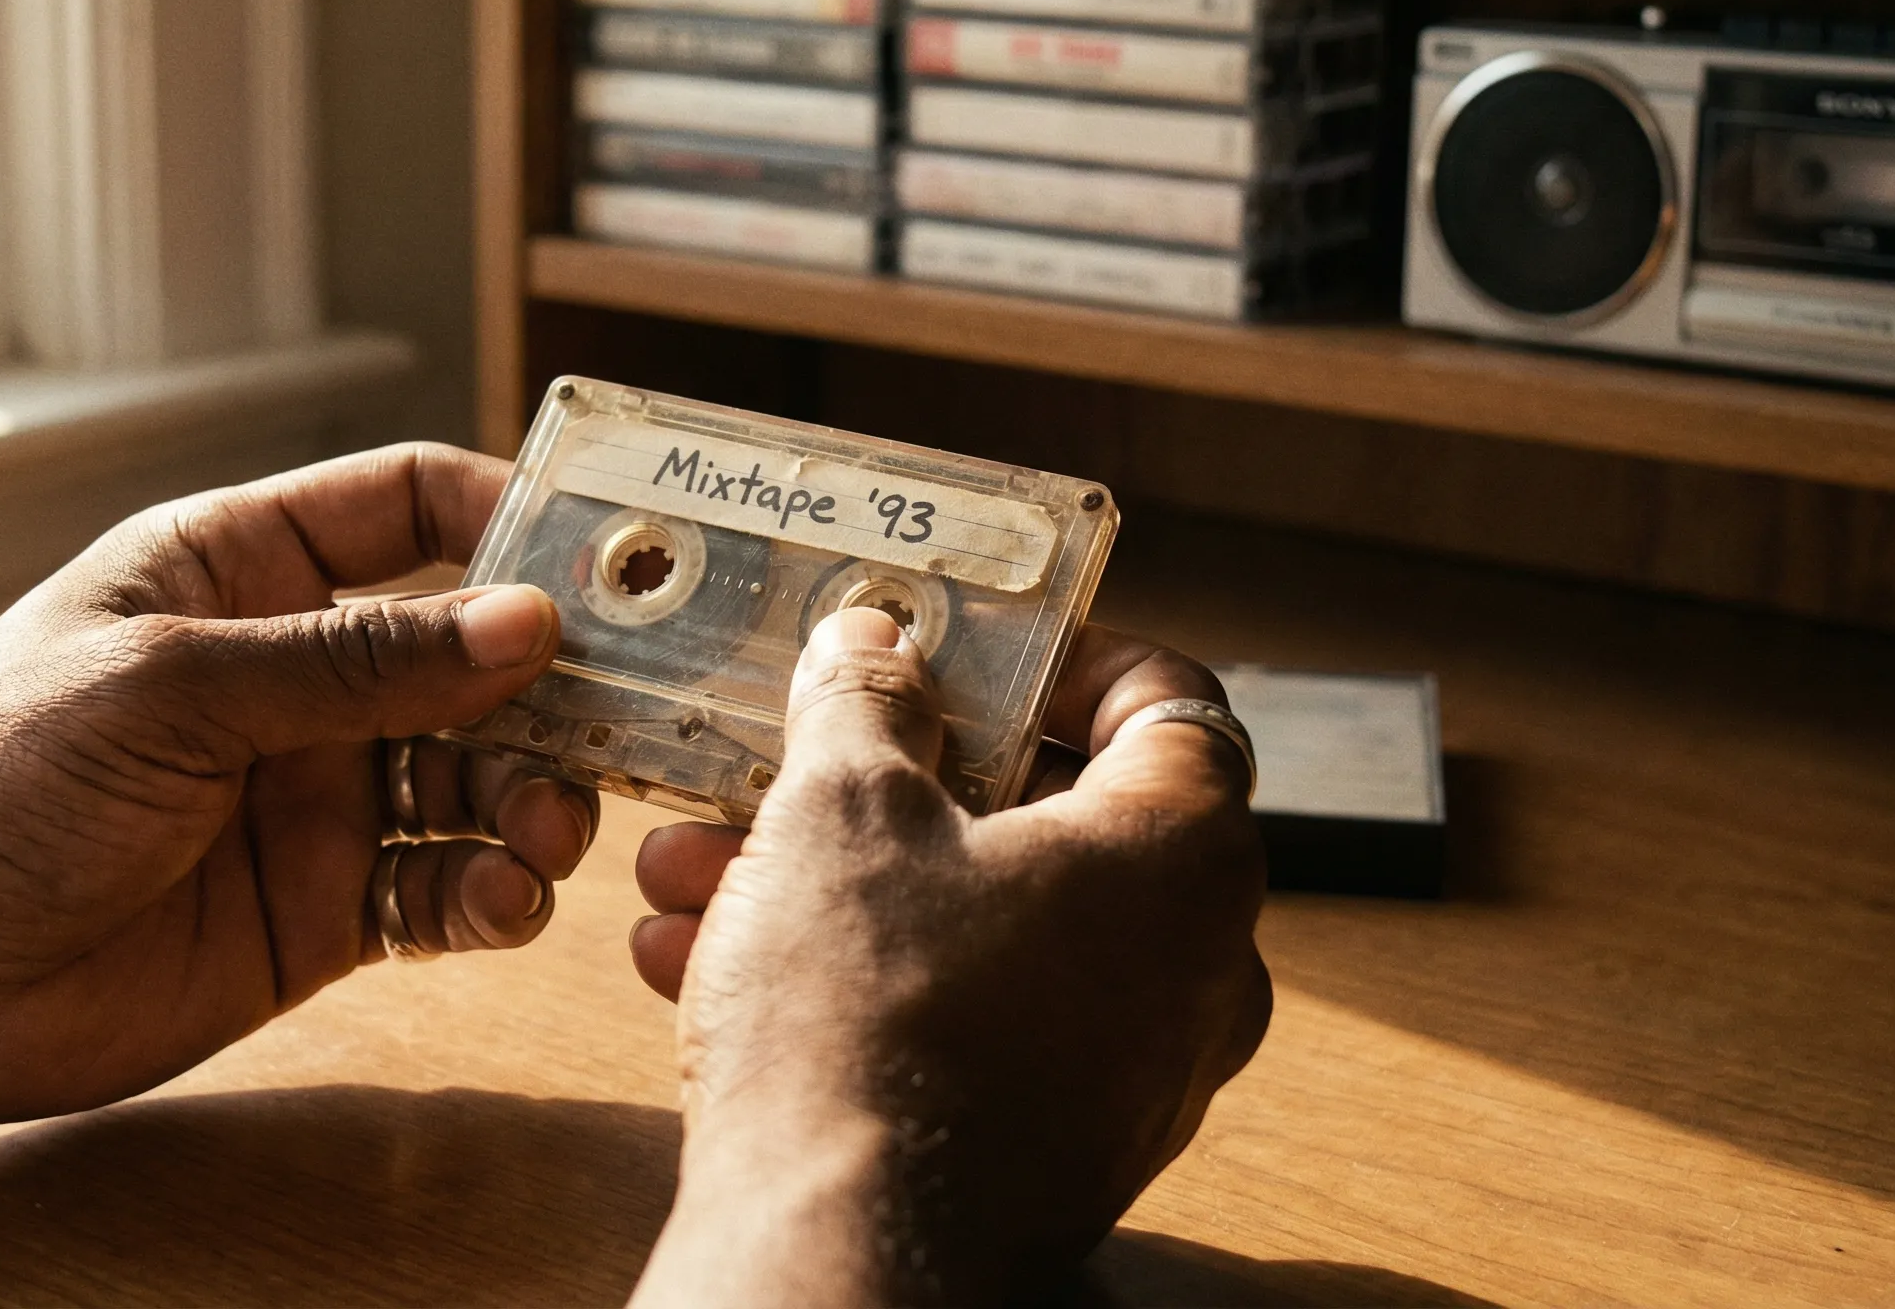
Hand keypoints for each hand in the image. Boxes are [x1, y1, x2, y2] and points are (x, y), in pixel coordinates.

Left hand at [0, 444, 598, 1145]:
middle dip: (556, 686)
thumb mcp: (174, 689)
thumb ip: (356, 660)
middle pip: (474, 651)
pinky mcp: (322, 907)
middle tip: (624, 727)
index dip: (510, 517)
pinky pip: (444, 887)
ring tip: (546, 835)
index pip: (407, 505)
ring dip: (536, 799)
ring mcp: (315, 793)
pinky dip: (490, 895)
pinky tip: (495, 907)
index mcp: (241, 572)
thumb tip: (526, 624)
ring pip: (480, 775)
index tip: (608, 558)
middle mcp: (296, 675)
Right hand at [627, 610, 1270, 1305]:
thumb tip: (875, 647)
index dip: (1059, 655)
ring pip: (983, 923)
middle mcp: (1192, 966)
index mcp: (1185, 856)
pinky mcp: (1058, 1144)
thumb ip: (866, 703)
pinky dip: (859, 975)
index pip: (1167, 700)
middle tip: (801, 751)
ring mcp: (1132, 1068)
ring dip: (842, 879)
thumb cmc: (868, 1027)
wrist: (842, 1262)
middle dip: (894, 778)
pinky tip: (709, 960)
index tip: (964, 648)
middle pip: (1051, 816)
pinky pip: (966, 1018)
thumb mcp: (841, 809)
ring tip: (702, 868)